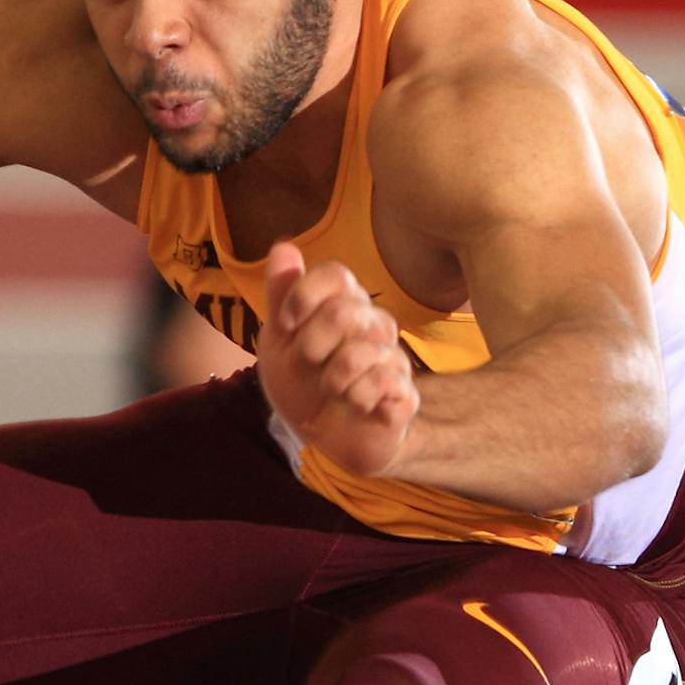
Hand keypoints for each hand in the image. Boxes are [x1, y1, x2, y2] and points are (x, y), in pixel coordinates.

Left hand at [258, 241, 419, 477]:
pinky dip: (356, 398)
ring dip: (331, 378)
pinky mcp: (405, 392)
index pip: (336, 274)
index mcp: (343, 305)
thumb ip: (281, 296)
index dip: (305, 295)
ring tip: (331, 390)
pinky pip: (382, 383)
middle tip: (308, 363)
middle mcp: (373, 323)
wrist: (328, 439)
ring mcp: (392, 356)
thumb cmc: (304, 384)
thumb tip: (284, 245)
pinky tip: (354, 404)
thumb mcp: (279, 342)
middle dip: (311, 344)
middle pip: (345, 312)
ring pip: (361, 352)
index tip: (286, 325)